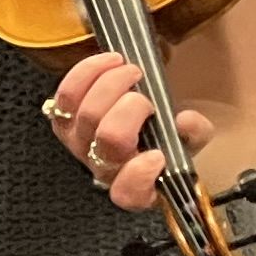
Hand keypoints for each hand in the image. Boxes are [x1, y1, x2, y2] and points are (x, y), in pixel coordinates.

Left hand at [50, 50, 212, 213]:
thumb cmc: (162, 141)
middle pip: (110, 139)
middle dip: (132, 108)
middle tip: (149, 94)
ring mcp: (78, 146)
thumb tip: (186, 120)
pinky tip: (110, 61)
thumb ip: (193, 135)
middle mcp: (103, 169)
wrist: (133, 128)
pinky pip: (66, 95)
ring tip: (131, 70)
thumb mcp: (187, 142)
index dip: (139, 175)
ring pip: (87, 113)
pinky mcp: (62, 121)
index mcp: (138, 186)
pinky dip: (88, 73)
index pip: (129, 193)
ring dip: (111, 84)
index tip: (157, 155)